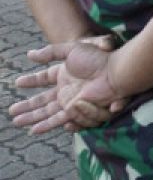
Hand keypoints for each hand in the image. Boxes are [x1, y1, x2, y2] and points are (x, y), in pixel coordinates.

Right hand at [8, 37, 126, 133]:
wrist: (114, 72)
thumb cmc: (96, 58)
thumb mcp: (71, 50)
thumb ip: (50, 52)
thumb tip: (29, 55)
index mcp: (65, 73)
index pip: (43, 78)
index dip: (31, 81)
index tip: (17, 83)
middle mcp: (67, 88)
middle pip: (43, 100)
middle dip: (27, 106)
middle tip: (12, 111)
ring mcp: (72, 100)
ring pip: (48, 112)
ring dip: (32, 117)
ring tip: (16, 121)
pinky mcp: (78, 110)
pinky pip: (60, 119)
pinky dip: (47, 124)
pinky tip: (34, 129)